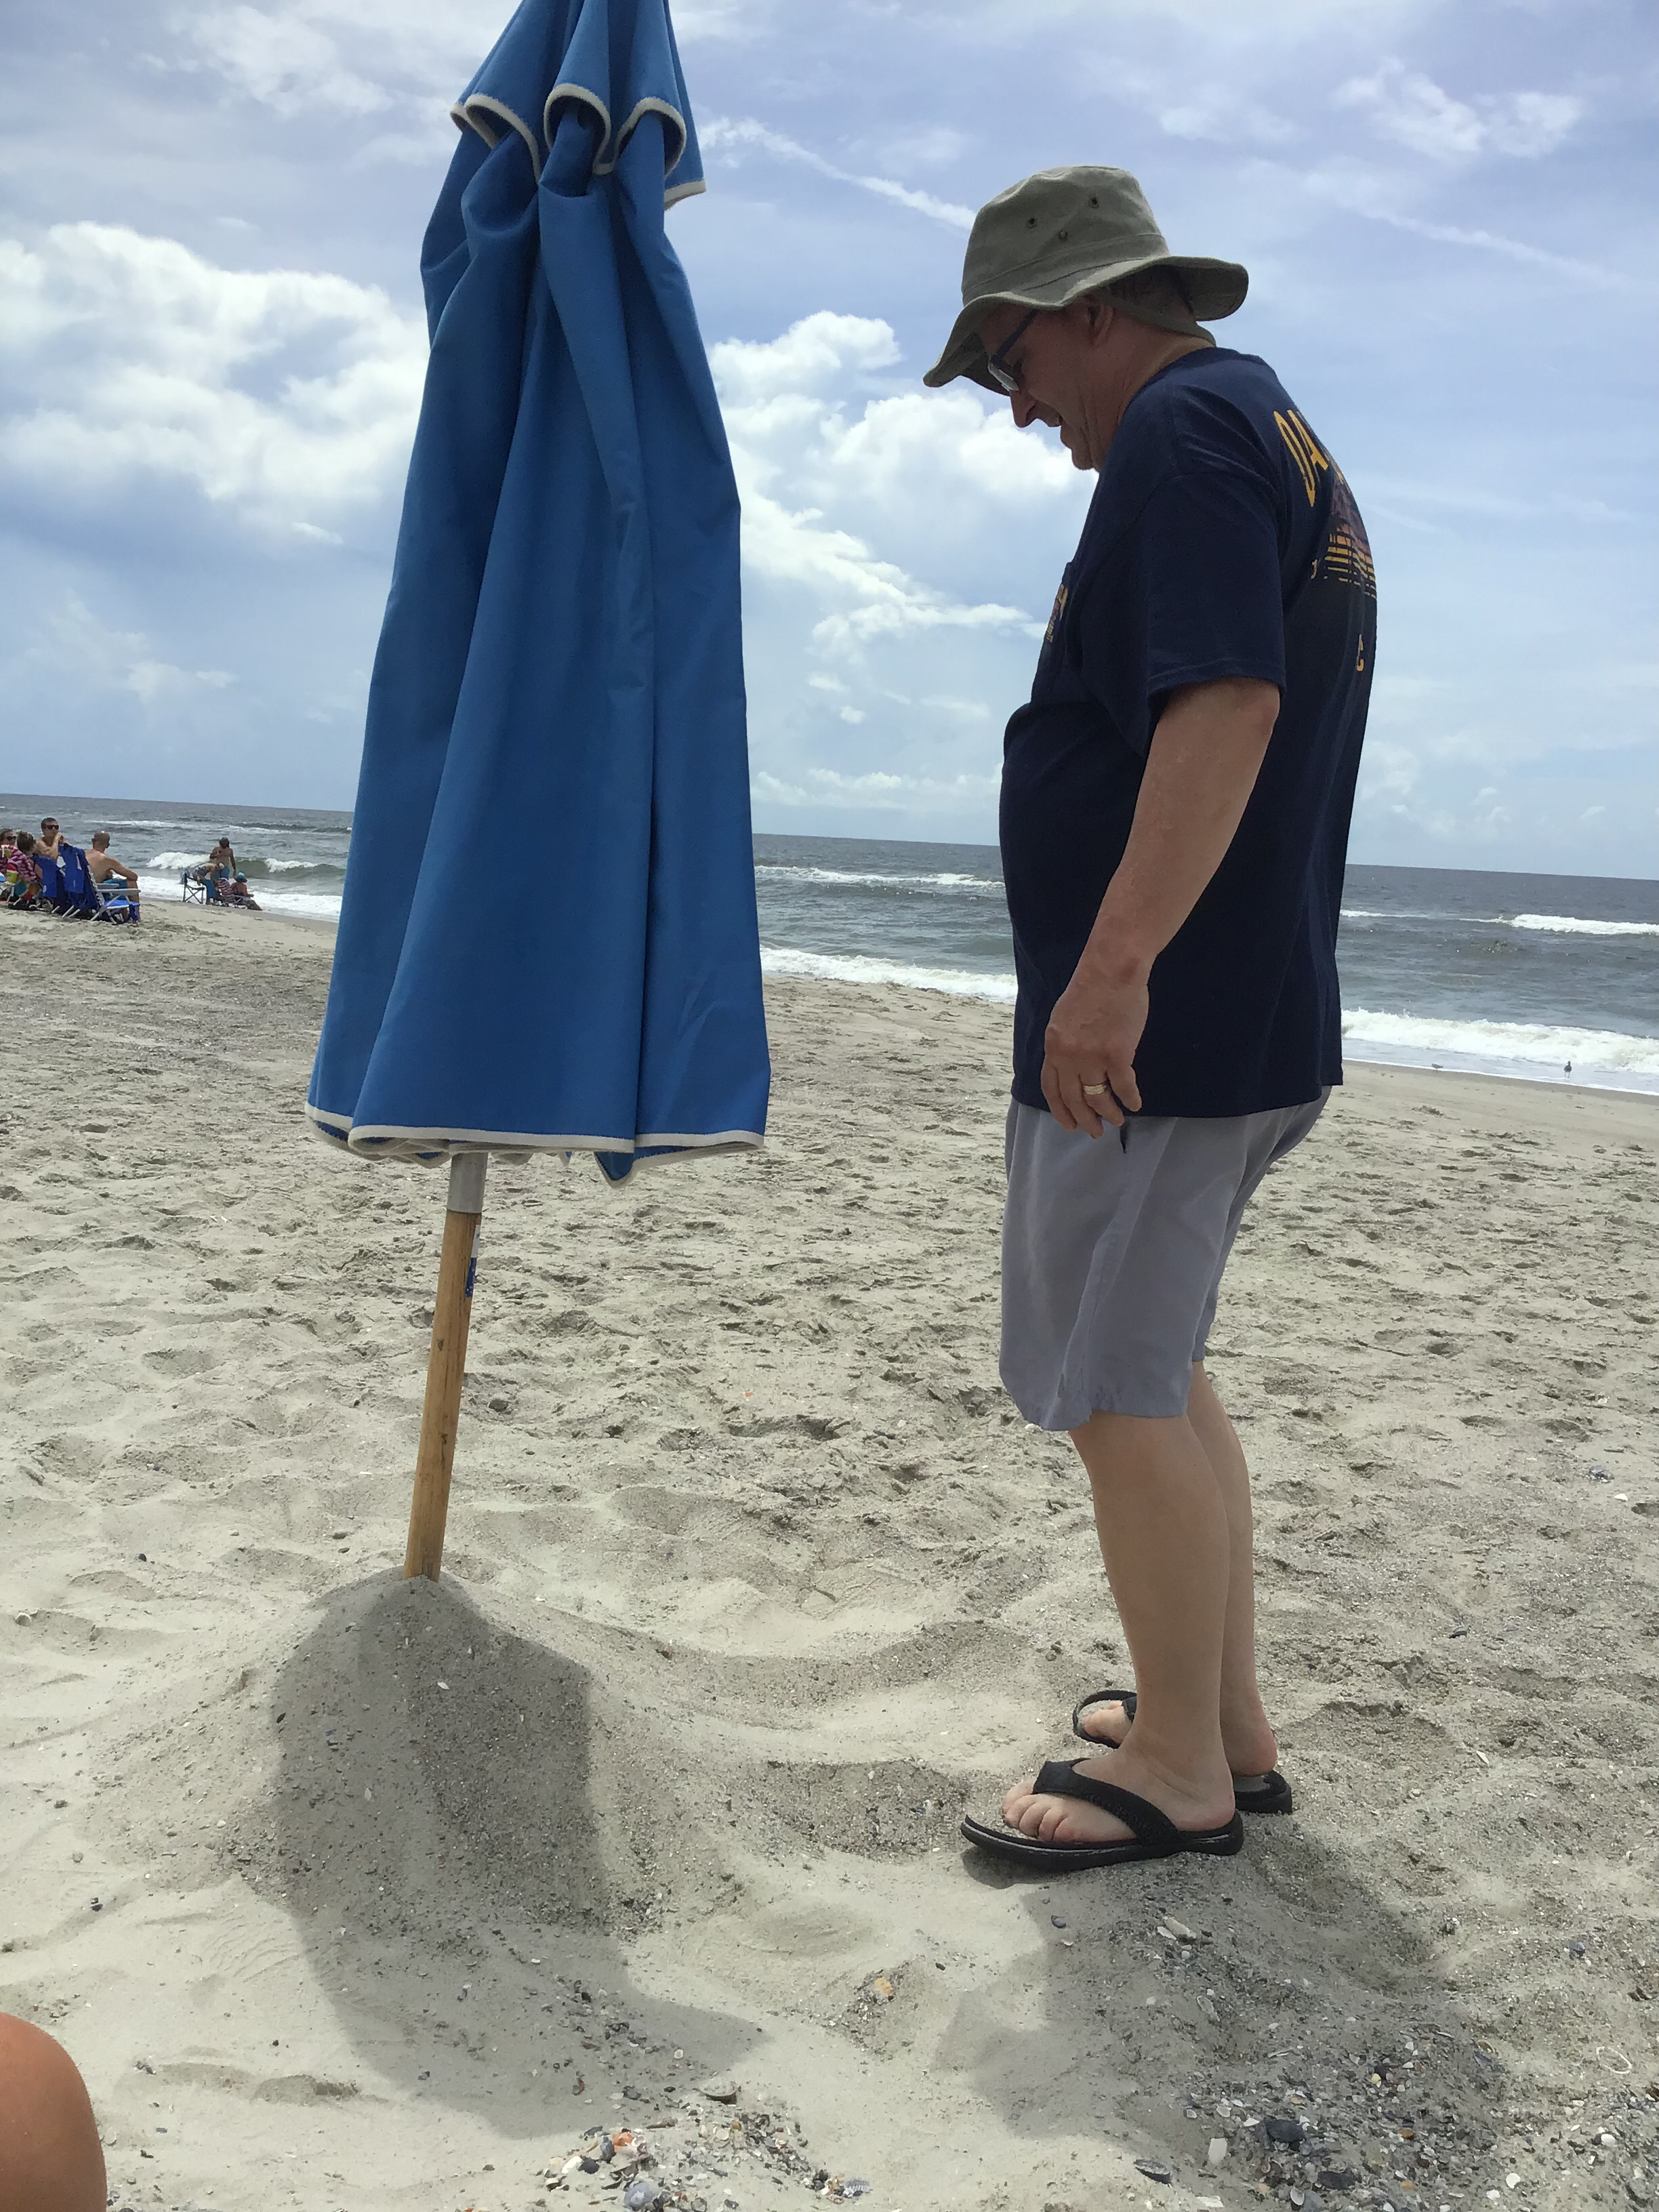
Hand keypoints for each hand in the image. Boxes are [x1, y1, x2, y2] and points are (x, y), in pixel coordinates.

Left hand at [1040, 956, 1147, 1135]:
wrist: (1112, 969)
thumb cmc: (1091, 988)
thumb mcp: (1063, 1018)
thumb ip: (1064, 1044)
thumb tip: (1071, 1065)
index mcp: (1053, 1047)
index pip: (1052, 1089)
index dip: (1061, 1111)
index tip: (1069, 1125)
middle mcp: (1068, 1056)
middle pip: (1073, 1099)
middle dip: (1084, 1120)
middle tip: (1094, 1132)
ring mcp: (1092, 1057)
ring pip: (1098, 1097)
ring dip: (1109, 1113)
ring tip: (1117, 1120)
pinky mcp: (1117, 1054)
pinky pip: (1123, 1087)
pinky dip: (1130, 1098)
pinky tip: (1135, 1104)